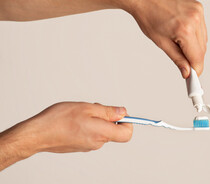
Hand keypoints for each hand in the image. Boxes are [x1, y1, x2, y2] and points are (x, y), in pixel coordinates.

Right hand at [0, 102, 131, 169]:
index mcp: (102, 134)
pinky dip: (88, 125)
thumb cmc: (59, 120)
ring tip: (80, 113)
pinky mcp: (80, 146)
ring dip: (96, 119)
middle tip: (94, 107)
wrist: (37, 134)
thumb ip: (108, 111)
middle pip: (114, 130)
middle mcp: (97, 143)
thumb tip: (123, 112)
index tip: (119, 112)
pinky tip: (74, 120)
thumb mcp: (87, 108)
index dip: (127, 121)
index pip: (127, 133)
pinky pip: (91, 134)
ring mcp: (88, 146)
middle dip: (108, 117)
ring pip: (101, 130)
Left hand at [121, 0, 207, 77]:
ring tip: (178, 42)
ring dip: (195, 46)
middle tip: (185, 65)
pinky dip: (195, 34)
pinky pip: (202, 27)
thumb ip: (177, 59)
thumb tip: (186, 72)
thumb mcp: (161, 42)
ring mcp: (198, 11)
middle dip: (194, 58)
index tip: (194, 77)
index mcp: (185, 29)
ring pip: (204, 39)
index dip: (196, 69)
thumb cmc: (147, 15)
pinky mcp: (198, 6)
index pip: (197, 56)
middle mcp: (194, 18)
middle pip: (202, 49)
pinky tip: (182, 31)